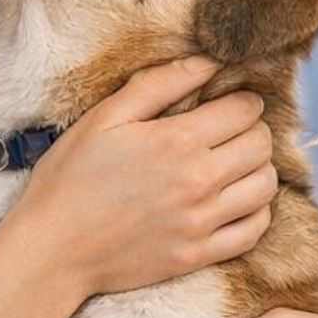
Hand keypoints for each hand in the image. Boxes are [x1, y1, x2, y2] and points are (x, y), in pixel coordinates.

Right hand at [4, 56, 276, 298]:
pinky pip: (254, 231)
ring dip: (257, 168)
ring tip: (236, 162)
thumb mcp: (105, 117)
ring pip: (264, 187)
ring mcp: (201, 223)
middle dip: (252, 129)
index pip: (245, 111)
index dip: (243, 100)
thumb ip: (159, 84)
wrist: (53, 249)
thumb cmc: (71, 177)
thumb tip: (208, 62)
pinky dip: (257, 212)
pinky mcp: (198, 255)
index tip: (229, 101)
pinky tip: (237, 200)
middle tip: (232, 130)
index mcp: (176, 141)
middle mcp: (198, 182)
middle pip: (260, 146)